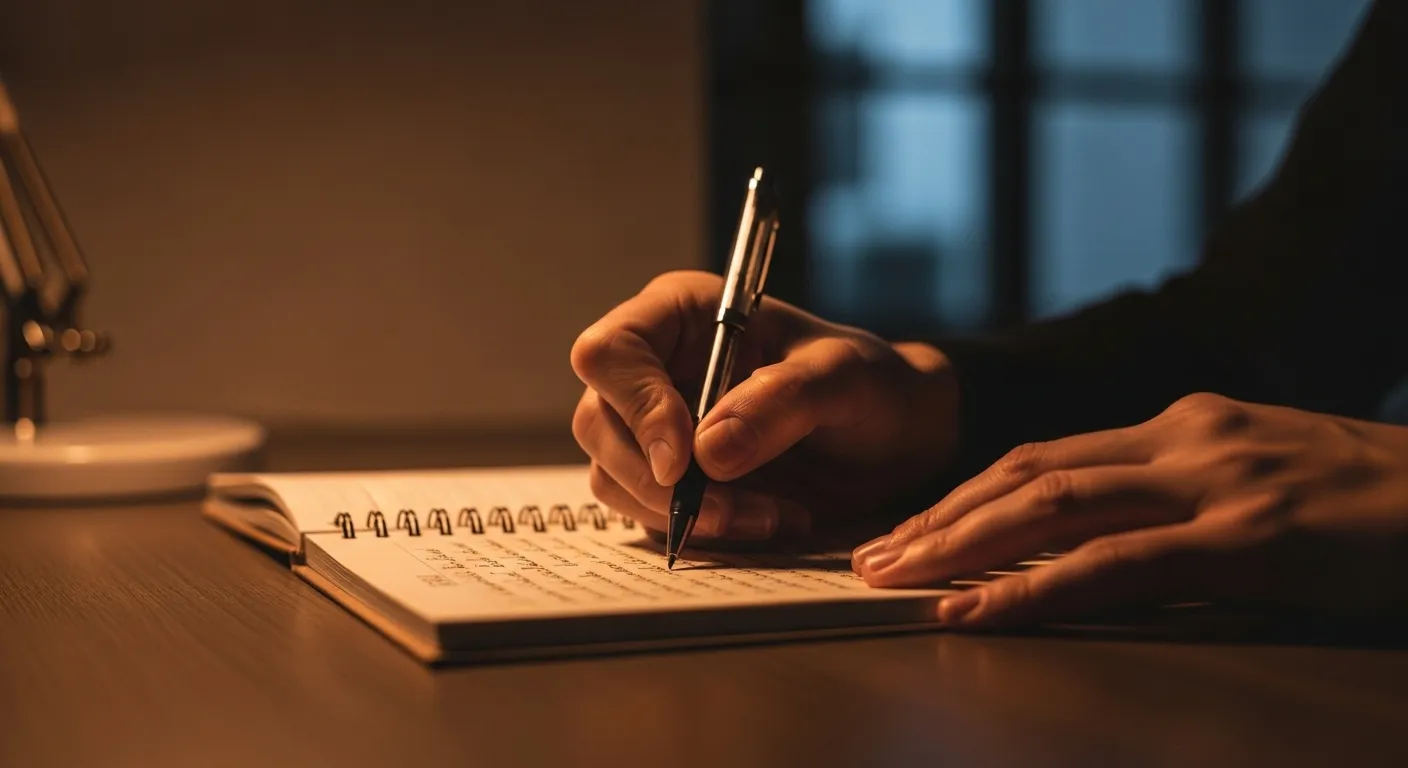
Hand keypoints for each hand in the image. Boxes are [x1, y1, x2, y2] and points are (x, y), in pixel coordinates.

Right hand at [570, 270, 957, 542]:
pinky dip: (703, 532)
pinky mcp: (672, 480)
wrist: (898, 441)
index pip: (610, 351)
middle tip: (732, 507)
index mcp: (681, 315)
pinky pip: (650, 515)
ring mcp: (657, 426)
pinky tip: (769, 520)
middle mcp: (656, 368)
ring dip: (685, 513)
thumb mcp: (845, 376)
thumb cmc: (872, 384)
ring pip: (614, 476)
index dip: (634, 405)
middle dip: (658, 479)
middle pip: (598, 423)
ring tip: (771, 515)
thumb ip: (782, 400)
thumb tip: (707, 450)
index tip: (683, 459)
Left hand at [853, 393, 1407, 626]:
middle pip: (1028, 473)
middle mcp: (1184, 440)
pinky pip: (1116, 565)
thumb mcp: (1266, 475)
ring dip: (959, 543)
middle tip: (869, 555)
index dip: (967, 494)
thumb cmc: (1375, 500)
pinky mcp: (1249, 539)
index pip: (1046, 457)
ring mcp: (1215, 483)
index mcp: (1182, 425)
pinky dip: (1035, 588)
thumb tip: (1103, 531)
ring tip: (893, 578)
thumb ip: (1183, 492)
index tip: (910, 529)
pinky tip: (978, 610)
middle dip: (939, 516)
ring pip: (1052, 505)